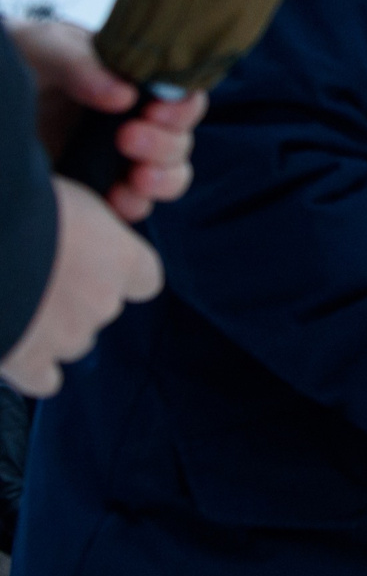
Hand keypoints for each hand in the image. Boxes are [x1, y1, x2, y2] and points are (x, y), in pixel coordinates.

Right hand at [0, 179, 163, 395]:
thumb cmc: (18, 202)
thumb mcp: (64, 195)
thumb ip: (78, 225)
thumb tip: (66, 231)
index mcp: (122, 258)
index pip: (144, 277)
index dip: (118, 271)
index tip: (91, 260)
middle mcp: (105, 302)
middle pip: (102, 307)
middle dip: (72, 296)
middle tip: (32, 272)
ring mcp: (68, 337)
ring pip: (72, 341)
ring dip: (49, 328)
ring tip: (13, 302)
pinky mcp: (28, 361)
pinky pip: (44, 380)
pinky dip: (31, 370)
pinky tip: (14, 350)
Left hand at [10, 19, 206, 222]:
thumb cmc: (22, 60)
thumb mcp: (44, 48)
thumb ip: (80, 64)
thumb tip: (124, 96)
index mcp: (135, 83)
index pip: (182, 95)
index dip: (182, 106)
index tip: (157, 109)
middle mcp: (136, 121)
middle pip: (181, 140)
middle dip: (166, 143)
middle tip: (127, 138)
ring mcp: (119, 159)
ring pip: (171, 176)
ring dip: (163, 178)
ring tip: (136, 178)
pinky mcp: (97, 188)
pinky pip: (135, 206)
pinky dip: (133, 205)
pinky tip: (113, 200)